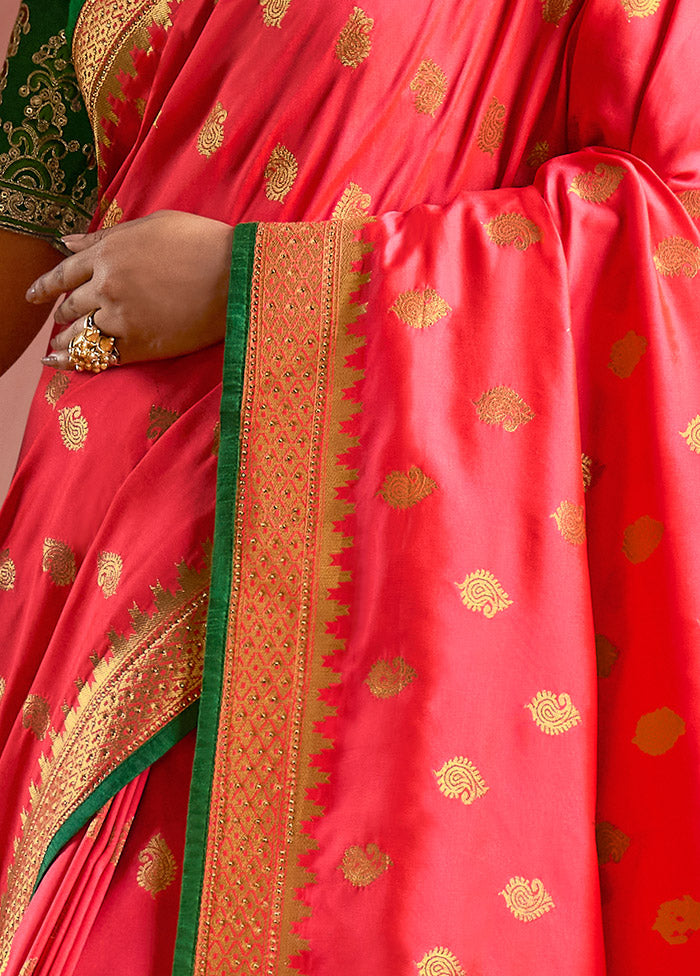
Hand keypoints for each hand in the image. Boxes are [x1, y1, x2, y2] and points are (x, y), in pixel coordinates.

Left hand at [27, 210, 234, 368]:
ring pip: (78, 333)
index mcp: (108, 253)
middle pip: (70, 305)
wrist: (234, 275)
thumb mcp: (150, 226)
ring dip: (64, 341)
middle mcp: (106, 285)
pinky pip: (98, 357)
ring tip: (56, 349)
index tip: (33, 295)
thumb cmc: (201, 243)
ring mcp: (120, 317)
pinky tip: (63, 365)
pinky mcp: (139, 345)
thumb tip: (67, 241)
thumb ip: (106, 236)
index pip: (64, 272)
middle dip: (61, 314)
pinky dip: (76, 362)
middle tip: (57, 323)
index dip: (45, 285)